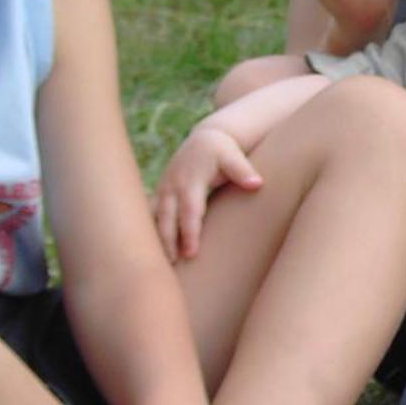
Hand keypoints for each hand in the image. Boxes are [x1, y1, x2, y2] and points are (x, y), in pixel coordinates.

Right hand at [152, 123, 261, 261]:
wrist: (205, 140)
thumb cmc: (222, 151)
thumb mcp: (233, 156)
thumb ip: (243, 171)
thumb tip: (257, 183)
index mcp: (190, 181)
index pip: (190, 211)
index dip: (189, 232)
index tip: (191, 253)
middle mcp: (172, 187)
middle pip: (167, 218)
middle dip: (169, 241)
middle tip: (174, 264)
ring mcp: (163, 190)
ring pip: (155, 218)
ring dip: (157, 239)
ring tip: (161, 263)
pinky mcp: (159, 194)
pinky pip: (149, 215)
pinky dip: (149, 231)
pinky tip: (150, 250)